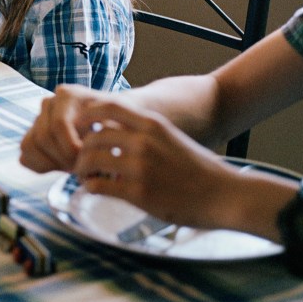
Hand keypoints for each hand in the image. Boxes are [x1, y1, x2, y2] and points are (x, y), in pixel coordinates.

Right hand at [19, 84, 114, 172]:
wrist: (109, 123)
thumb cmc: (116, 125)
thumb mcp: (116, 126)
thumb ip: (104, 138)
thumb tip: (88, 161)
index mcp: (68, 95)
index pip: (59, 124)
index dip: (70, 148)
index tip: (86, 161)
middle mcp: (49, 103)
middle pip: (43, 136)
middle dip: (62, 158)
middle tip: (81, 168)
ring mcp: (37, 118)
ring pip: (29, 145)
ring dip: (51, 163)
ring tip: (73, 167)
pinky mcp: (31, 135)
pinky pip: (24, 155)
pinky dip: (40, 166)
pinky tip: (60, 167)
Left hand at [72, 100, 235, 226]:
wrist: (224, 194)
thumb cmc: (198, 169)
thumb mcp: (171, 138)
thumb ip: (145, 133)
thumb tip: (115, 132)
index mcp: (152, 124)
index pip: (107, 107)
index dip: (87, 115)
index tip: (78, 126)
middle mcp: (143, 141)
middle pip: (92, 136)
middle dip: (80, 149)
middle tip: (79, 161)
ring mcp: (140, 167)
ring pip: (90, 160)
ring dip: (81, 169)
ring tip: (84, 176)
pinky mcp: (138, 192)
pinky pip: (98, 185)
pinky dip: (90, 187)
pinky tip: (94, 190)